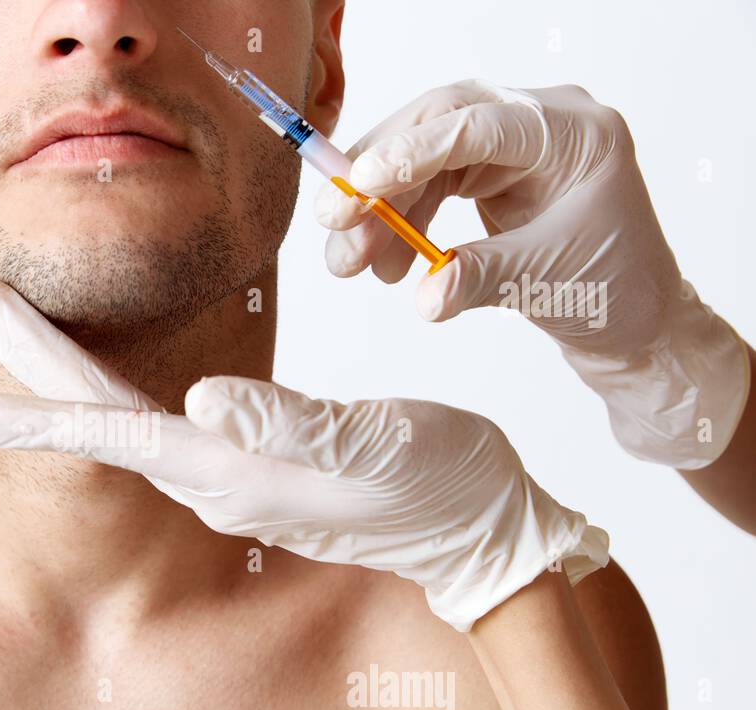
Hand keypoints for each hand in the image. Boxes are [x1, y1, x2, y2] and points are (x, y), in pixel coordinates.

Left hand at [0, 279, 608, 632]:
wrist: (482, 534)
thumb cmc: (439, 485)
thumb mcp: (375, 447)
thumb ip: (287, 427)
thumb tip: (204, 402)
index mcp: (236, 476)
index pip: (114, 437)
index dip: (37, 412)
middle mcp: (218, 483)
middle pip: (105, 420)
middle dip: (36, 365)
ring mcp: (234, 479)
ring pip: (129, 423)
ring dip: (69, 376)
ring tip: (18, 321)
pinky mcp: (255, 467)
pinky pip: (166, 429)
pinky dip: (118, 398)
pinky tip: (102, 381)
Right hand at [316, 80, 749, 468]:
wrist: (637, 325)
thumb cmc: (616, 294)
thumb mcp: (548, 284)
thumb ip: (480, 279)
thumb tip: (423, 295)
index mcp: (575, 133)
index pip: (479, 123)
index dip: (411, 152)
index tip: (358, 187)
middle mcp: (542, 124)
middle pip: (438, 124)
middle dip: (378, 177)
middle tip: (333, 223)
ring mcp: (513, 148)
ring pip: (423, 157)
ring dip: (377, 209)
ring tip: (348, 263)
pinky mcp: (491, 175)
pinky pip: (427, 184)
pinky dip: (397, 222)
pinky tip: (383, 264)